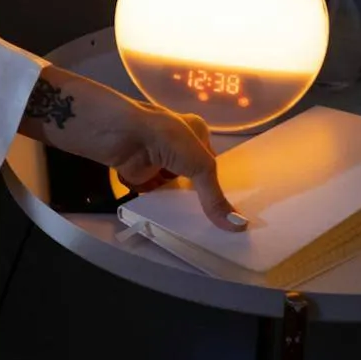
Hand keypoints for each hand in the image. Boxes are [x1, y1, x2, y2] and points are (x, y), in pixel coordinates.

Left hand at [17, 64, 247, 232]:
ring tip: (192, 228)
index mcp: (195, 131)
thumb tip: (239, 226)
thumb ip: (215, 197)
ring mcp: (155, 159)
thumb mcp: (200, 165)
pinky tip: (167, 220)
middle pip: (190, 177)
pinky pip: (152, 193)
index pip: (210, 163)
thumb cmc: (167, 139)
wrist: (121, 133)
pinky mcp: (138, 173)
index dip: (216, 185)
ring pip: (171, 187)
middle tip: (211, 227)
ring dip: (175, 202)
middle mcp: (175, 144)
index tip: (227, 213)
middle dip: (196, 197)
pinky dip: (155, 203)